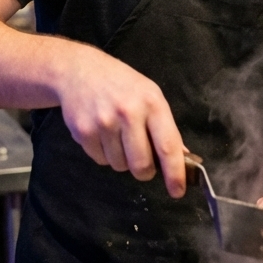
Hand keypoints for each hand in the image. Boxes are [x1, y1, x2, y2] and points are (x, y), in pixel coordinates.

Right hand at [54, 43, 186, 195]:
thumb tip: (182, 157)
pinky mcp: (83, 132)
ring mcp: (104, 122)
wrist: (80, 71)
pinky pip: (100, 161)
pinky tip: (102, 133)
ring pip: (119, 166)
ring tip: (118, 135)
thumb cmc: (122, 86)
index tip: (178, 191)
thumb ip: (165, 127)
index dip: (175, 173)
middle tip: (143, 160)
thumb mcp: (150, 96)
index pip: (168, 146)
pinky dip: (104, 154)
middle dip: (145, 171)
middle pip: (141, 165)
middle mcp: (128, 113)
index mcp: (152, 103)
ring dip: (122, 160)